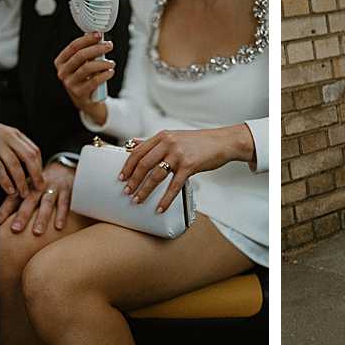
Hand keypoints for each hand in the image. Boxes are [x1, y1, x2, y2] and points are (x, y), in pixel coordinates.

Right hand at [0, 124, 43, 203]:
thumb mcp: (2, 138)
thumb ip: (14, 148)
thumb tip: (32, 169)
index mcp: (13, 134)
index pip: (33, 151)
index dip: (39, 167)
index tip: (40, 180)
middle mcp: (7, 136)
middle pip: (28, 157)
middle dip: (36, 175)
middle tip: (38, 189)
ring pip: (14, 164)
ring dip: (20, 181)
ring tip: (23, 193)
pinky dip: (5, 180)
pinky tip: (9, 189)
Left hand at [4, 158, 75, 237]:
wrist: (64, 170)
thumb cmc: (42, 187)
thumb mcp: (29, 190)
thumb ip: (17, 203)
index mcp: (26, 187)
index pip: (13, 200)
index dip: (4, 211)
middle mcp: (38, 187)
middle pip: (29, 201)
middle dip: (22, 215)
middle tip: (15, 229)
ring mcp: (53, 189)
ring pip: (47, 203)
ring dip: (42, 218)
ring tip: (37, 232)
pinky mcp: (68, 191)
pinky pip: (65, 204)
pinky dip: (61, 215)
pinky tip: (58, 227)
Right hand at [53, 33, 113, 122]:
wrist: (87, 100)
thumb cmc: (86, 78)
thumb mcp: (84, 64)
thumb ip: (88, 53)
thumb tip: (99, 39)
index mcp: (61, 62)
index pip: (73, 47)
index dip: (87, 39)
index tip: (98, 35)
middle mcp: (62, 72)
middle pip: (80, 56)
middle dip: (97, 48)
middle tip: (109, 46)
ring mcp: (69, 84)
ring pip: (87, 68)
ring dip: (102, 63)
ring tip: (111, 63)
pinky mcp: (79, 93)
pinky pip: (93, 81)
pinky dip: (104, 75)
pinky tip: (110, 72)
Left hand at [118, 123, 254, 212]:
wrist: (222, 142)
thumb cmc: (199, 141)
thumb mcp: (174, 136)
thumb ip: (154, 142)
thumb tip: (133, 144)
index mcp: (162, 136)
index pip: (138, 151)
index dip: (127, 166)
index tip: (121, 177)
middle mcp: (168, 144)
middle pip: (143, 164)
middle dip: (133, 180)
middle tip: (127, 192)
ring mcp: (178, 155)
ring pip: (156, 176)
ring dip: (145, 190)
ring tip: (138, 200)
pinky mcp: (189, 166)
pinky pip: (173, 186)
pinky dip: (165, 199)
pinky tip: (160, 207)